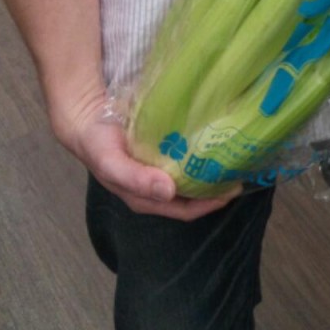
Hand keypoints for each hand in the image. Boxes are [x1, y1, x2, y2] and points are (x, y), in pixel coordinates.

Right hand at [53, 88, 239, 220]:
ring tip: (235, 155)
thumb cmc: (99, 147)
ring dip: (213, 170)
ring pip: (194, 176)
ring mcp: (162, 169)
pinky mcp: (163, 151)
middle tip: (241, 169)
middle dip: (218, 187)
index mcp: (149, 198)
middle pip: (195, 194)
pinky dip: (203, 153)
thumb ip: (136, 179)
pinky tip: (216, 140)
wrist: (87, 120)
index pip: (187, 209)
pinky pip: (189, 156)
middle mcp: (159, 187)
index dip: (211, 202)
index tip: (234, 188)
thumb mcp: (112, 165)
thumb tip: (169, 192)